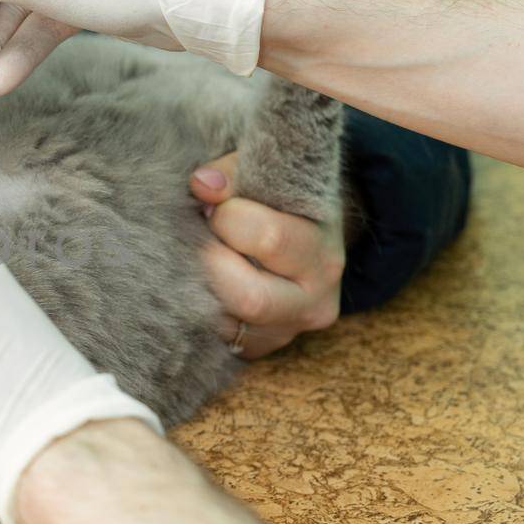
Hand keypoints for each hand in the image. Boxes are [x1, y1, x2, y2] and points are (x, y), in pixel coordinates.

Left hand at [190, 152, 343, 358]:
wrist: (301, 240)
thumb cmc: (279, 202)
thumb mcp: (270, 176)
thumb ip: (235, 173)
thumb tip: (202, 185)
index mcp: (323, 253)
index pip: (268, 238)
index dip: (227, 215)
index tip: (215, 202)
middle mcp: (315, 301)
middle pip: (250, 297)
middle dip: (211, 261)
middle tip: (202, 236)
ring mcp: (287, 332)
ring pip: (226, 324)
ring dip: (200, 287)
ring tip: (201, 256)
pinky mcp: (258, 350)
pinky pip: (217, 339)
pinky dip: (200, 309)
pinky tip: (201, 283)